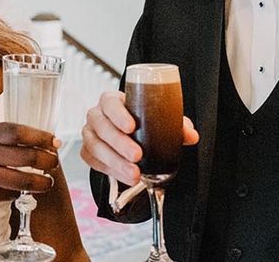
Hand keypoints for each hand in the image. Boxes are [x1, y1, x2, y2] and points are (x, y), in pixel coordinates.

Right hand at [0, 122, 59, 210]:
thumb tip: (34, 141)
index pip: (16, 131)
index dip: (39, 136)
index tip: (54, 141)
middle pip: (23, 156)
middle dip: (45, 160)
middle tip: (55, 163)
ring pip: (19, 179)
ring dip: (39, 182)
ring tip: (48, 182)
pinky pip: (7, 195)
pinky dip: (19, 193)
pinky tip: (24, 191)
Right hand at [80, 91, 198, 185]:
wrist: (125, 132)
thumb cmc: (140, 121)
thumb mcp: (156, 118)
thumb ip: (174, 124)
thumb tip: (191, 135)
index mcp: (111, 100)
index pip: (109, 102)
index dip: (118, 114)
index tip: (132, 126)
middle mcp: (97, 114)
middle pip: (101, 126)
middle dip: (119, 143)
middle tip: (137, 155)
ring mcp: (89, 133)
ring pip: (95, 146)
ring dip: (115, 162)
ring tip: (134, 174)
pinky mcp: (87, 151)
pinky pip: (92, 161)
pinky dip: (109, 170)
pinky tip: (124, 177)